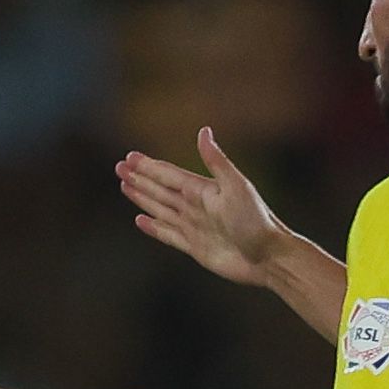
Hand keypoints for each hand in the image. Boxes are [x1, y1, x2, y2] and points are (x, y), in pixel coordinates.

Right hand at [119, 128, 287, 286]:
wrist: (268, 256)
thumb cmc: (256, 220)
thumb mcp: (237, 186)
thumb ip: (216, 161)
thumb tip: (203, 131)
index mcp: (201, 190)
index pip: (168, 175)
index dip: (149, 166)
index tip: (130, 157)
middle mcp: (195, 206)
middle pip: (160, 189)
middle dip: (139, 178)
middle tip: (119, 167)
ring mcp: (193, 226)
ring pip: (160, 208)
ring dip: (142, 197)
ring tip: (125, 186)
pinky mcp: (194, 247)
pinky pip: (167, 234)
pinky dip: (152, 227)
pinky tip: (140, 219)